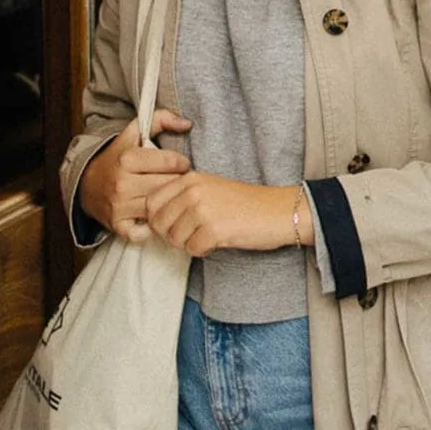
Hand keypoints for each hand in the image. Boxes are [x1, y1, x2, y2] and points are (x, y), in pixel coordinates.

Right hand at [79, 108, 192, 242]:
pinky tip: (156, 215)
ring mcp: (119, 206)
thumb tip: (187, 123)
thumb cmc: (118, 158)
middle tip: (176, 181)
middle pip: (169, 185)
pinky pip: (145, 232)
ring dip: (169, 203)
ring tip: (169, 196)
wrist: (88, 184)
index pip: (172, 162)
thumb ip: (161, 119)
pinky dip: (153, 227)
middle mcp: (122, 183)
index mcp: (127, 159)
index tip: (179, 164)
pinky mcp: (118, 225)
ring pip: (161, 207)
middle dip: (177, 182)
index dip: (181, 162)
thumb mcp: (133, 133)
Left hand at [145, 175, 314, 257]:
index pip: (151, 202)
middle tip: (191, 236)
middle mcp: (193, 191)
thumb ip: (181, 197)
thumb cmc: (245, 204)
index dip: (158, 220)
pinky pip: (192, 249)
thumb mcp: (209, 189)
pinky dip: (203, 251)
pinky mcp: (214, 229)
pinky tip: (218, 242)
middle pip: (158, 223)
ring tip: (208, 237)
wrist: (279, 211)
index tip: (175, 225)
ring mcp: (203, 209)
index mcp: (190, 178)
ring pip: (174, 239)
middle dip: (171, 235)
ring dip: (188, 244)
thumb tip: (153, 220)